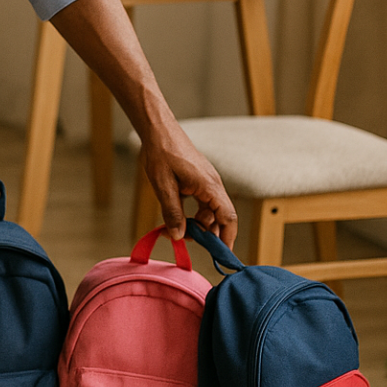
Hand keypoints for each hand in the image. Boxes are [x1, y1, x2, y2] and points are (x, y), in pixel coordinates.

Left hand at [139, 123, 237, 246]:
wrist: (158, 130)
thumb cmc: (161, 153)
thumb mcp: (163, 186)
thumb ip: (172, 212)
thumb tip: (178, 236)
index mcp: (210, 186)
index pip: (228, 217)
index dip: (226, 238)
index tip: (221, 255)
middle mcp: (213, 185)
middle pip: (220, 217)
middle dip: (209, 233)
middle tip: (189, 243)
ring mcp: (207, 182)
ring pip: (211, 211)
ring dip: (199, 224)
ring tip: (179, 231)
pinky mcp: (199, 180)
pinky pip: (203, 202)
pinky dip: (195, 214)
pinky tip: (180, 218)